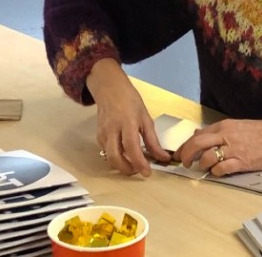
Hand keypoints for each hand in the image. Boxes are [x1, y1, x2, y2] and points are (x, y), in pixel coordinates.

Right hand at [87, 59, 170, 176]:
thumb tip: (163, 158)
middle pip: (114, 157)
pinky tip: (125, 155)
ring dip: (121, 166)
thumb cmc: (130, 100)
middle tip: (139, 171)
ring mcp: (103, 133)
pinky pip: (106, 152)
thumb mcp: (145, 117)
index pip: (131, 147)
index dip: (139, 163)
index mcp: (127, 122)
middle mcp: (112, 129)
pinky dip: (116, 158)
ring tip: (133, 165)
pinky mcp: (98, 136)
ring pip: (108, 157)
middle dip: (127, 170)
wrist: (109, 88)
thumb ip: (153, 140)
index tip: (147, 173)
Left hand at [174, 118, 261, 175]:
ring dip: (201, 165)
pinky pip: (221, 169)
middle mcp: (226, 135)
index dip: (184, 146)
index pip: (197, 135)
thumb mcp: (236, 126)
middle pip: (196, 144)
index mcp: (224, 126)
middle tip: (184, 164)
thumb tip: (197, 134)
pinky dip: (216, 172)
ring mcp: (233, 149)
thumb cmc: (261, 132)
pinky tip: (218, 172)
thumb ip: (217, 131)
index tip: (178, 154)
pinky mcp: (242, 162)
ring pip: (207, 157)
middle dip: (186, 155)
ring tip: (204, 168)